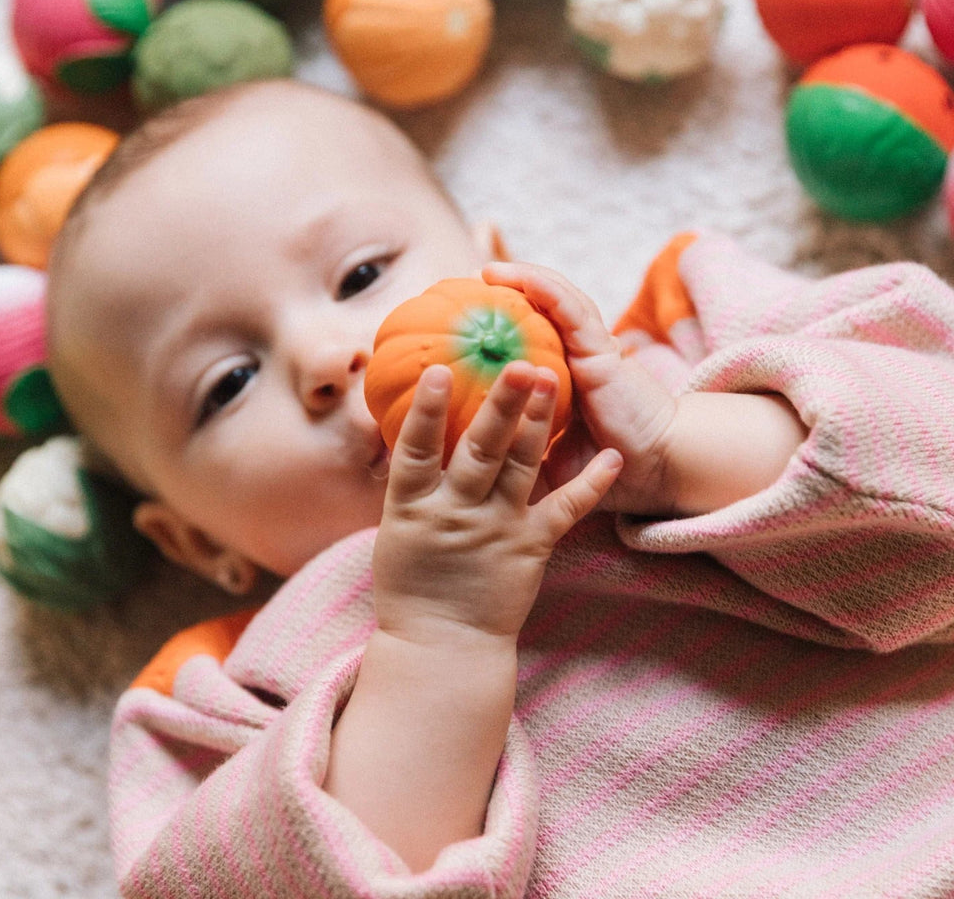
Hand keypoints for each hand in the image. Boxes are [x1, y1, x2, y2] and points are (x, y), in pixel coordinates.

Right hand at [373, 361, 620, 644]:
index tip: (439, 370)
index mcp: (413, 506)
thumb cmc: (412, 583)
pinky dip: (591, 485)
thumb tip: (415, 429)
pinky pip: (565, 511)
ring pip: (521, 468)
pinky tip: (613, 460)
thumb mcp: (396, 528)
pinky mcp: (531, 546)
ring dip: (538, 423)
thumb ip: (411, 482)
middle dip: (500, 406)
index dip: (426, 410)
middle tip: (519, 363)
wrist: (441, 646)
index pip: (416, 449)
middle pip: (480, 450)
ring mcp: (496, 528)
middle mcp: (456, 511)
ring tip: (552, 380)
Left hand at [483, 262, 807, 516]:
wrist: (655, 470)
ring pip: (556, 301)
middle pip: (541, 312)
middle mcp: (576, 359)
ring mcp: (590, 350)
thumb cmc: (606, 472)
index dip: (502, 325)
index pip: (532, 340)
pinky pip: (570, 310)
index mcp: (565, 380)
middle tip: (464, 283)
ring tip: (486, 270)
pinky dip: (544, 289)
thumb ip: (516, 457)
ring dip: (522, 279)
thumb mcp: (548, 463)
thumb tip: (467, 467)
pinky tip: (517, 278)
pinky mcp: (601, 349)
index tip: (463, 320)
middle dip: (507, 293)